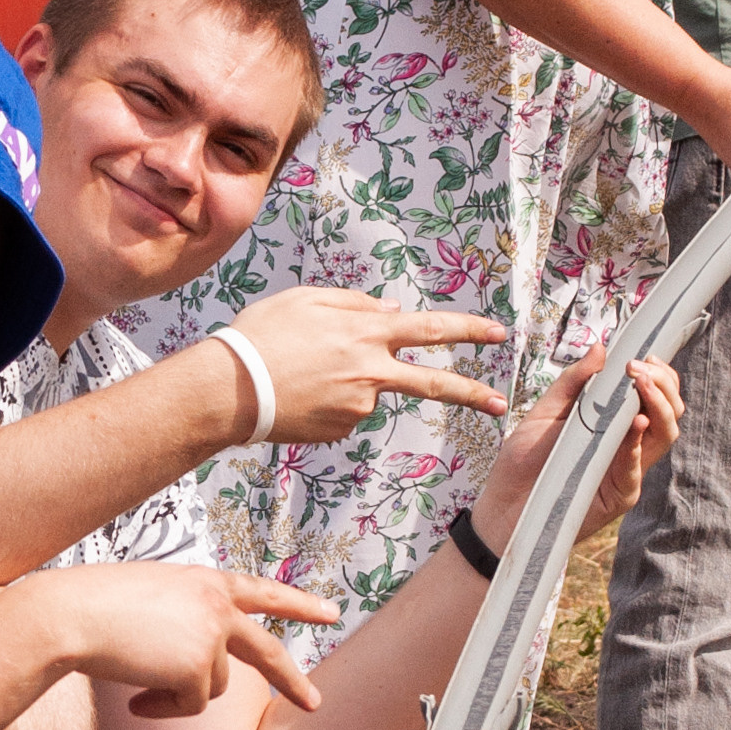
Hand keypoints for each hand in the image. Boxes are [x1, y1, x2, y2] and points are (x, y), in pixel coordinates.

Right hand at [31, 563, 334, 720]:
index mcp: (206, 582)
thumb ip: (185, 617)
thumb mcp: (152, 597)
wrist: (70, 614)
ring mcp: (211, 635)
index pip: (261, 592)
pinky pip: (188, 706)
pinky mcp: (197, 667)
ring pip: (212, 688)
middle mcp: (217, 604)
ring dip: (177, 694)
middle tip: (316, 702)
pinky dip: (162, 709)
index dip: (297, 604)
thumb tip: (197, 664)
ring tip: (139, 679)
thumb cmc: (94, 605)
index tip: (331, 613)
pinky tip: (135, 697)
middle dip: (293, 680)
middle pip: (267, 651)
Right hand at [225, 285, 510, 439]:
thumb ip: (354, 302)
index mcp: (367, 333)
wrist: (231, 390)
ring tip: (301, 373)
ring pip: (368, 390)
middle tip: (499, 402)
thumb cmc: (263, 336)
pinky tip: (299, 394)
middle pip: (434, 384)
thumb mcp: (306, 299)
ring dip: (347, 382)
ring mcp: (358, 406)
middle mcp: (371, 372)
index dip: (468, 329)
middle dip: (472, 393)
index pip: (431, 329)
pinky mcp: (341, 430)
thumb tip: (389, 312)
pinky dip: (329, 401)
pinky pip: (345, 411)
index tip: (498, 334)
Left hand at [473, 347, 682, 548]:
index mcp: (615, 424)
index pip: (654, 395)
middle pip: (670, 412)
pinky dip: (635, 445)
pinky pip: (636, 469)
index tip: (642, 355)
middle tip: (640, 367)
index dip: (658, 374)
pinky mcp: (619, 495)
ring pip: (665, 436)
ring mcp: (627, 471)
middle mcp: (628, 446)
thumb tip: (601, 348)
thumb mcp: (545, 412)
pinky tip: (633, 425)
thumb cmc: (523, 461)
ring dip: (659, 406)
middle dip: (663, 384)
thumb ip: (573, 382)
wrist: (501, 506)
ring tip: (641, 385)